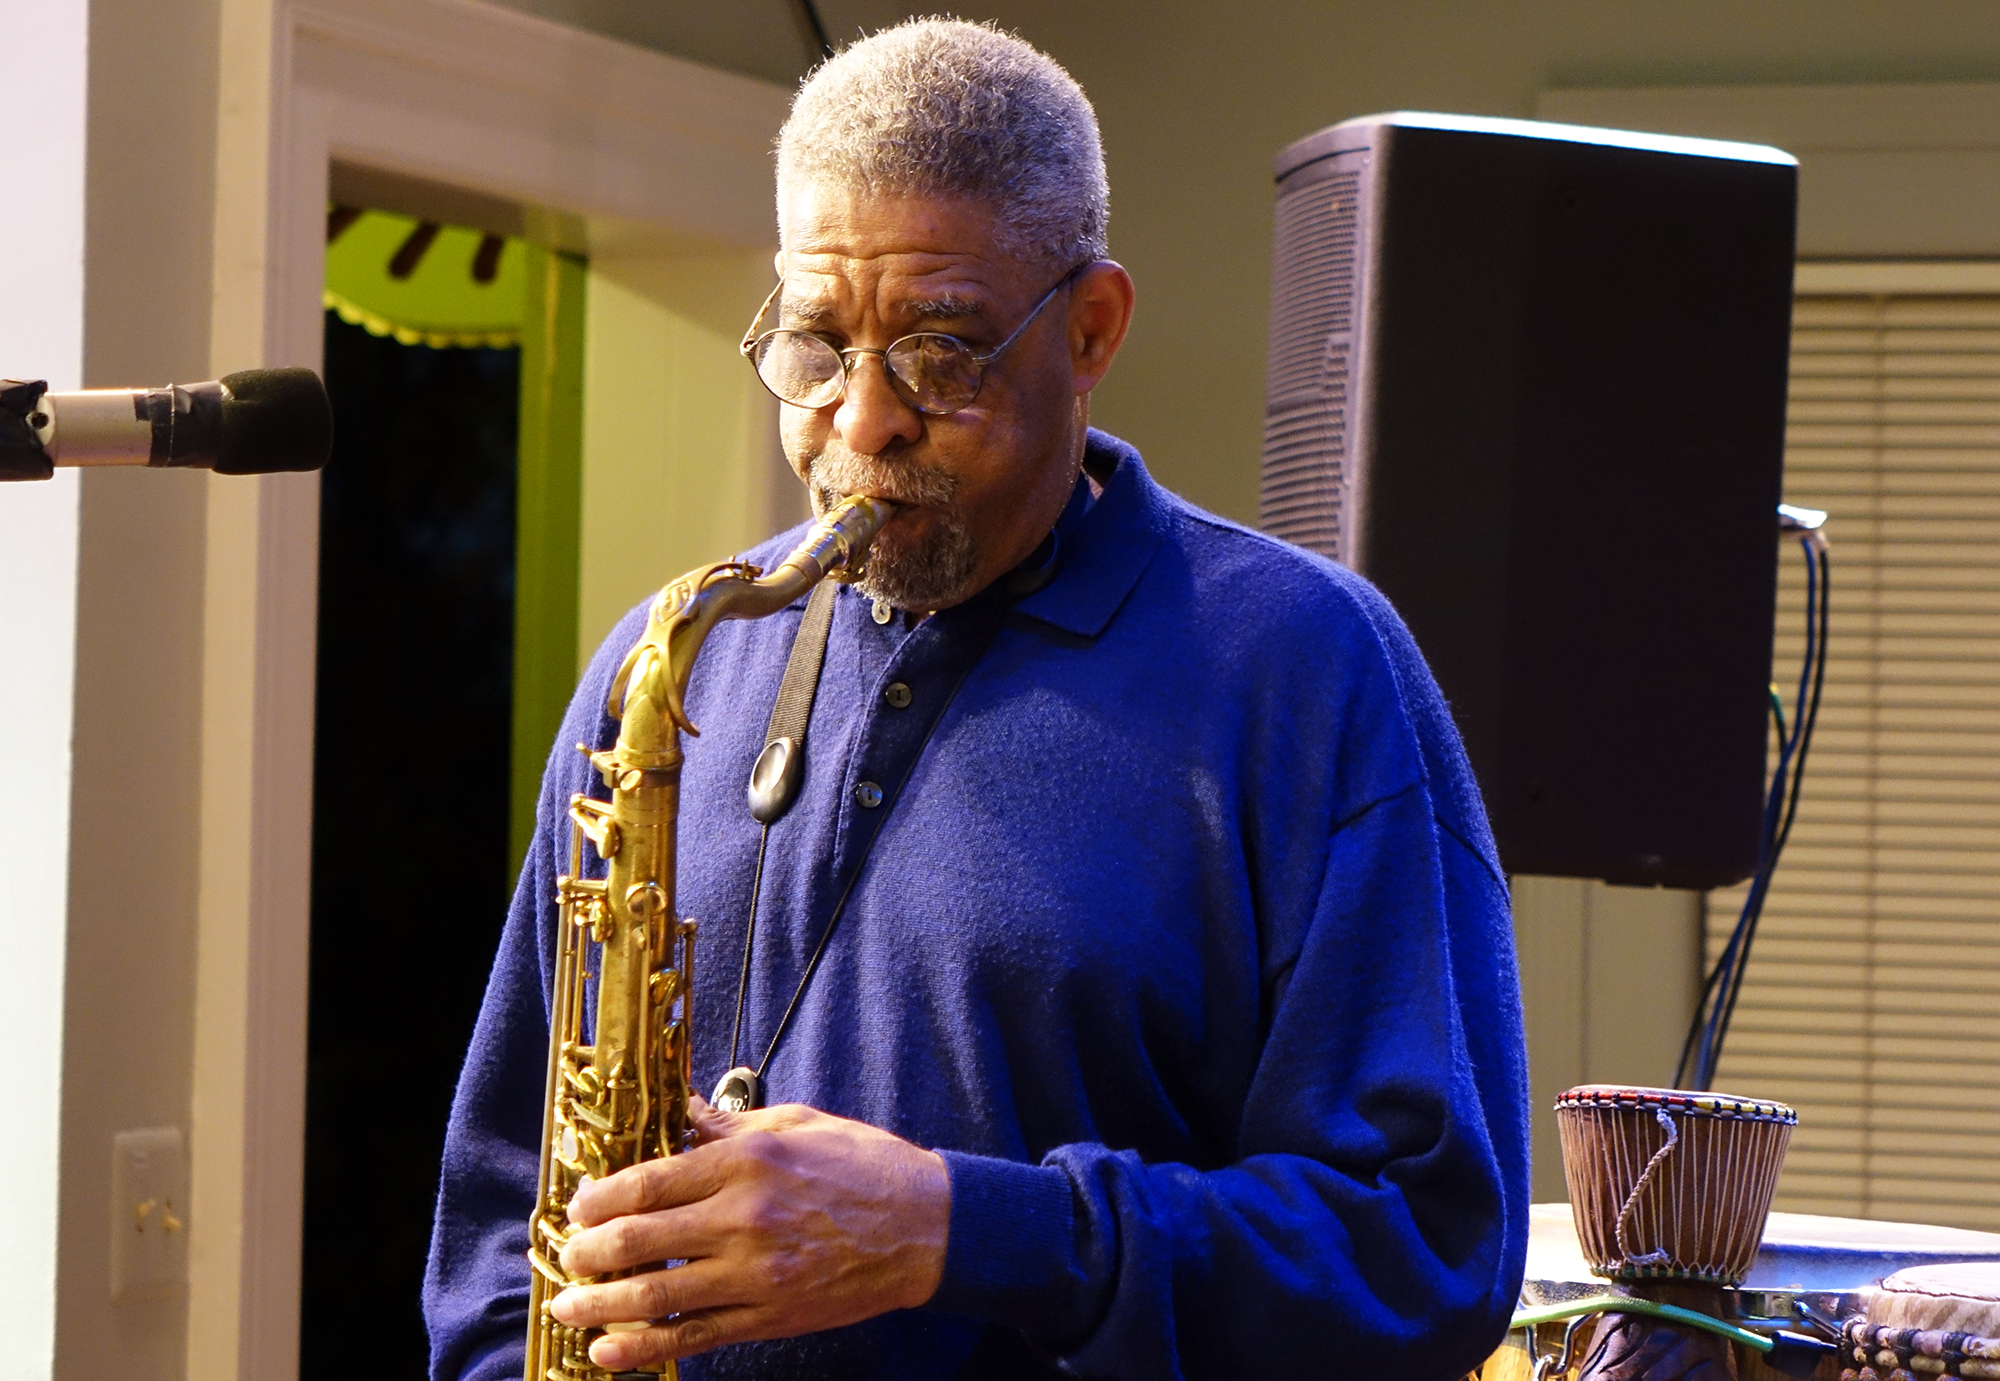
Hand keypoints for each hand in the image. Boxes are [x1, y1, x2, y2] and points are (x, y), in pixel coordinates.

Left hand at [549, 1097, 950, 1367]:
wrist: (927, 1227)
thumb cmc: (866, 1166)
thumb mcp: (797, 1124)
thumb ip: (730, 1127)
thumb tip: (680, 1114)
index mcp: (748, 1162)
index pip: (648, 1181)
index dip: (599, 1198)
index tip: (579, 1206)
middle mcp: (743, 1219)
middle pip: (638, 1239)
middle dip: (586, 1251)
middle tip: (566, 1255)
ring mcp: (754, 1275)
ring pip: (653, 1295)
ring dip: (597, 1305)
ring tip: (566, 1308)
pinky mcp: (767, 1317)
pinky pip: (691, 1337)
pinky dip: (642, 1350)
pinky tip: (608, 1353)